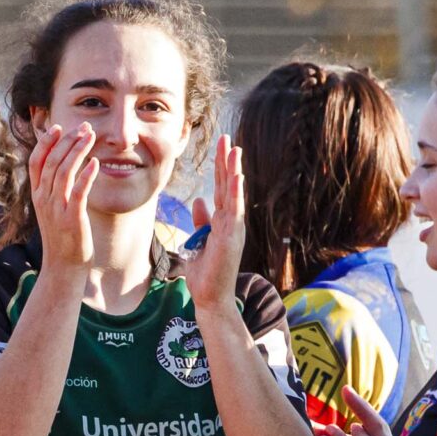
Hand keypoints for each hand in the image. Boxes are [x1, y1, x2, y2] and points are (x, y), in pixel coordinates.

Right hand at [28, 123, 97, 280]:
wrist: (63, 266)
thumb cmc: (62, 236)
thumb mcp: (52, 209)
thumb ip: (54, 187)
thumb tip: (62, 163)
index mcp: (37, 195)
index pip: (36, 161)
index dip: (45, 142)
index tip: (58, 127)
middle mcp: (44, 200)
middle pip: (51, 162)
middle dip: (67, 141)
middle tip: (83, 127)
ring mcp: (56, 210)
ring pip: (63, 172)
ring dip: (78, 151)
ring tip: (91, 137)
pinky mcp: (71, 219)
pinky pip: (78, 193)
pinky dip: (86, 176)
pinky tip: (95, 163)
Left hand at [178, 135, 245, 308]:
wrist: (210, 298)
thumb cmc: (206, 274)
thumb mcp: (199, 242)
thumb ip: (201, 222)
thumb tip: (200, 201)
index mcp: (223, 222)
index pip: (222, 189)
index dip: (221, 168)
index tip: (221, 147)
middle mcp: (232, 222)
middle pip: (229, 186)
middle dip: (227, 162)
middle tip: (227, 138)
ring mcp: (234, 229)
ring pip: (234, 194)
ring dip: (234, 170)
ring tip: (234, 149)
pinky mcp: (232, 238)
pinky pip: (235, 210)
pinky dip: (237, 192)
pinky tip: (237, 175)